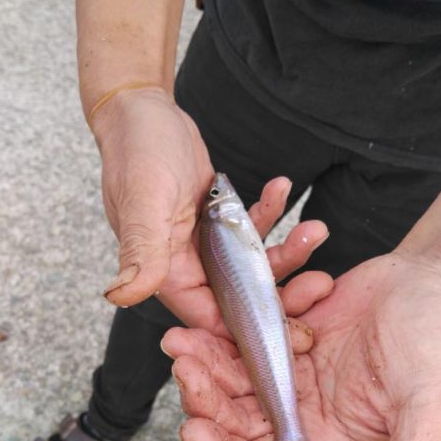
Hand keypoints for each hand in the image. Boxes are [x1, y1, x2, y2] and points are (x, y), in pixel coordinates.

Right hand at [92, 86, 330, 330]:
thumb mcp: (144, 202)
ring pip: (252, 264)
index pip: (210, 320)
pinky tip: (282, 187)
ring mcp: (202, 245)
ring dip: (287, 250)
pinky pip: (251, 230)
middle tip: (320, 282)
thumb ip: (141, 253)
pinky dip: (271, 214)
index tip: (293, 329)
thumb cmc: (137, 151)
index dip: (250, 328)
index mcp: (166, 273)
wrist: (141, 111)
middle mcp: (184, 266)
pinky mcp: (216, 222)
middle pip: (240, 297)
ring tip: (315, 228)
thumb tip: (120, 296)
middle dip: (282, 291)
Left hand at [162, 243, 440, 440]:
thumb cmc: (440, 344)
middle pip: (236, 418)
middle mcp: (304, 410)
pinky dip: (229, 328)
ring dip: (206, 361)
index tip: (193, 432)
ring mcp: (292, 370)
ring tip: (182, 340)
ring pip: (233, 376)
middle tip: (185, 366)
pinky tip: (219, 314)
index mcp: (329, 440)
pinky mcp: (287, 333)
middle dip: (205, 399)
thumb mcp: (428, 410)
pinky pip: (247, 336)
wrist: (436, 282)